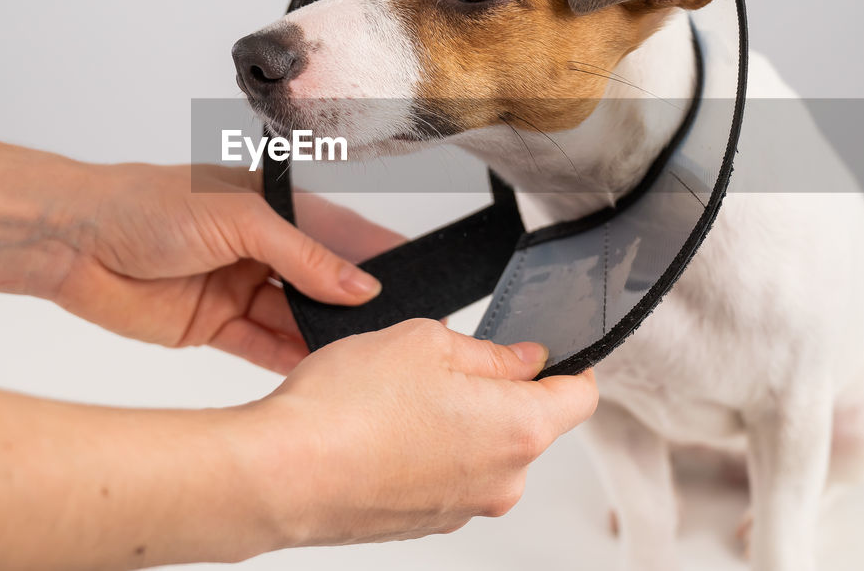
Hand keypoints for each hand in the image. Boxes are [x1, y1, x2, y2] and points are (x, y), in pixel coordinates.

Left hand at [46, 164, 402, 373]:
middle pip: (322, 281)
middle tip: (398, 328)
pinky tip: (319, 368)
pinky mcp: (214, 325)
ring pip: (296, 317)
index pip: (340, 232)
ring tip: (364, 354)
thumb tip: (359, 284)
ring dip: (325, 334)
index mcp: (272, 205)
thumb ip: (302, 255)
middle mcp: (260, 247)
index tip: (419, 276)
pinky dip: (289, 357)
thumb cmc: (145, 204)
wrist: (72, 241)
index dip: (376, 255)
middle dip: (356, 304)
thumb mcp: (238, 218)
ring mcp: (239, 287)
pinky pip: (263, 344)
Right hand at [243, 318, 599, 545]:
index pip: (580, 395)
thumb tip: (521, 358)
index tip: (546, 349)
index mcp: (520, 429)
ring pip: (481, 448)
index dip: (569, 364)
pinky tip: (382, 427)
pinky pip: (445, 473)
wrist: (282, 475)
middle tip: (441, 361)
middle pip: (528, 423)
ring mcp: (464, 507)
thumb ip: (488, 351)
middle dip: (495, 388)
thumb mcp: (426, 341)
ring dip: (456, 419)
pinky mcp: (426, 521)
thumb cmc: (348, 409)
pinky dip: (426, 449)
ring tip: (398, 395)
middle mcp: (503, 480)